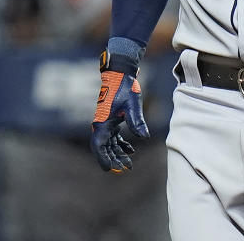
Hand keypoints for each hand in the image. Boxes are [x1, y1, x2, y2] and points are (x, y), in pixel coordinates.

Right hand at [90, 51, 150, 171]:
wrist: (121, 74)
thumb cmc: (125, 87)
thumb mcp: (133, 105)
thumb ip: (137, 121)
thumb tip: (144, 137)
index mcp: (102, 122)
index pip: (98, 146)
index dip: (103, 159)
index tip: (110, 169)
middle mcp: (101, 124)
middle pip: (103, 148)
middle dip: (113, 159)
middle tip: (125, 169)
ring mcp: (105, 122)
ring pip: (108, 143)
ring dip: (117, 153)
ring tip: (128, 164)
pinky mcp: (111, 120)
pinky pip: (113, 137)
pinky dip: (120, 144)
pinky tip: (130, 150)